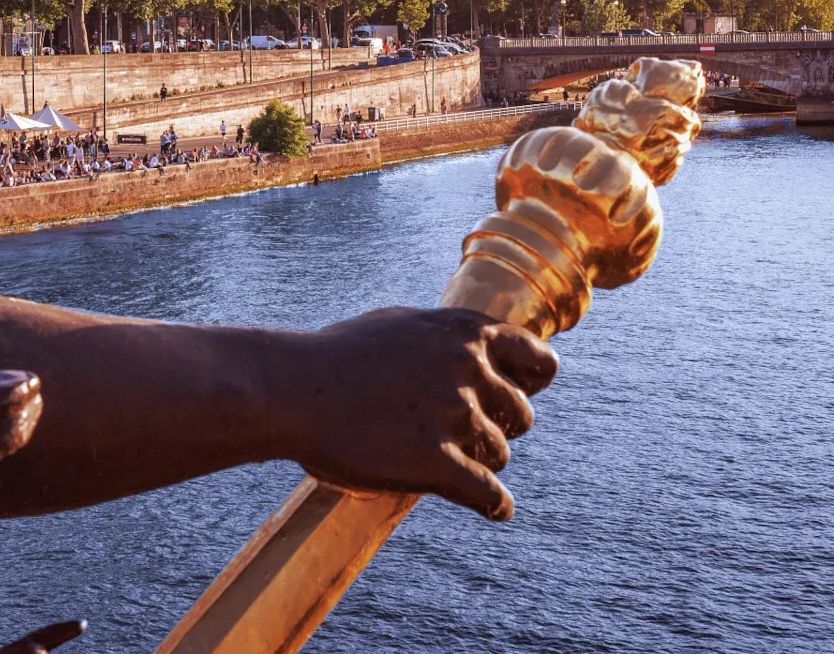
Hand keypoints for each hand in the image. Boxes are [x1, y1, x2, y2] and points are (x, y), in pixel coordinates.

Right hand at [287, 307, 556, 519]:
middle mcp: (468, 368)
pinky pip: (488, 494)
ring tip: (442, 461)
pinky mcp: (436, 462)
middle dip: (497, 428)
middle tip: (463, 435)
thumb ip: (448, 337)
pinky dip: (494, 504)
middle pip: (520, 415)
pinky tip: (493, 508)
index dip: (532, 383)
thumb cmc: (339, 356)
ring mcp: (454, 415)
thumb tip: (478, 347)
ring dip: (477, 462)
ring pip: (499, 455)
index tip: (518, 398)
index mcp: (465, 333)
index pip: (539, 361)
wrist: (293, 389)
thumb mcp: (404, 324)